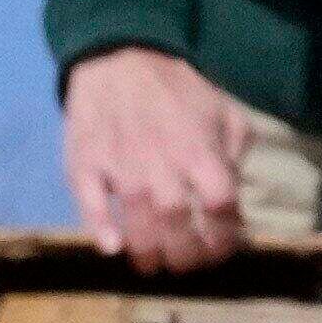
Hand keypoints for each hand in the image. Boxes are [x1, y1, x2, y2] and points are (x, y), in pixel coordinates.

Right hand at [57, 48, 248, 275]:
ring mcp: (122, 167)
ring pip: (138, 223)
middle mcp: (163, 165)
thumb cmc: (176, 87)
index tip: (220, 249)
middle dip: (186, 255)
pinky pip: (91, 203)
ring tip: (152, 266)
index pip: (221, 206)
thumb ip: (235, 151)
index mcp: (201, 151)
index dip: (225, 236)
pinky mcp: (87, 165)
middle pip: (179, 224)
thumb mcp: (223, 109)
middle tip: (185, 266)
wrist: (121, 56)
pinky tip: (112, 247)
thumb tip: (234, 194)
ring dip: (148, 252)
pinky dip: (101, 228)